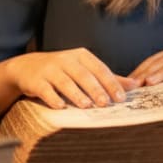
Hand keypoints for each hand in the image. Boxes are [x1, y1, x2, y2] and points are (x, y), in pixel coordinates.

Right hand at [4, 47, 136, 109]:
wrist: (28, 67)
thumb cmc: (63, 70)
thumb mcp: (85, 69)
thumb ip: (108, 78)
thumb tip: (135, 85)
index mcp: (82, 56)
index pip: (99, 69)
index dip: (110, 83)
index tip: (121, 98)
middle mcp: (66, 60)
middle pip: (84, 75)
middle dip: (95, 89)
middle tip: (105, 103)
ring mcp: (50, 69)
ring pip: (65, 81)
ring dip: (76, 94)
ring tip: (86, 106)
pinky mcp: (36, 80)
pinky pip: (45, 89)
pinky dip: (52, 98)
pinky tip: (61, 107)